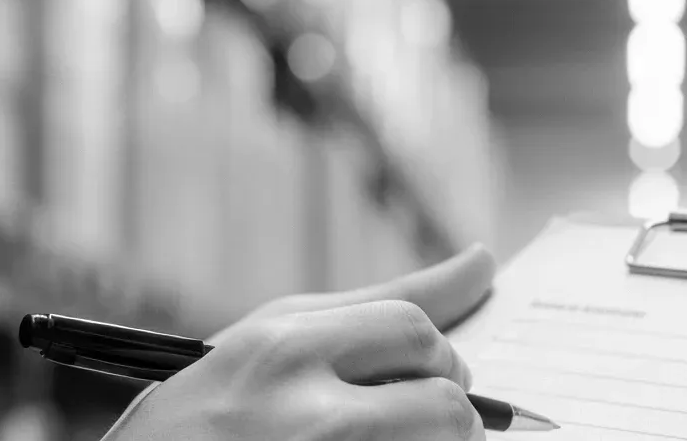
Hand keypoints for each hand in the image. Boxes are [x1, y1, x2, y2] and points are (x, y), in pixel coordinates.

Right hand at [122, 246, 493, 437]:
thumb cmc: (202, 415)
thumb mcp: (269, 341)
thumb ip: (377, 306)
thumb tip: (484, 263)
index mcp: (287, 351)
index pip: (414, 331)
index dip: (438, 357)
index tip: (437, 371)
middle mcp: (305, 417)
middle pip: (442, 404)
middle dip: (447, 413)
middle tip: (418, 421)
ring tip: (397, 439)